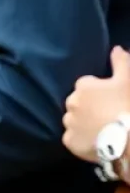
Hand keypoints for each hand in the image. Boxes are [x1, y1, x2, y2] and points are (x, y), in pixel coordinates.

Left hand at [63, 47, 129, 162]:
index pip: (86, 87)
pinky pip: (72, 139)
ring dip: (83, 125)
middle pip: (78, 104)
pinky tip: (95, 144)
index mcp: (83, 86)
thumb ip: (121, 62)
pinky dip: (81, 141)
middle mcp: (71, 102)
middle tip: (107, 119)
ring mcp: (69, 122)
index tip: (111, 102)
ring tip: (102, 133)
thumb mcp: (127, 81)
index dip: (99, 95)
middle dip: (89, 109)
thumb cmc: (128, 105)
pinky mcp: (70, 141)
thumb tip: (117, 48)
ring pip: (74, 122)